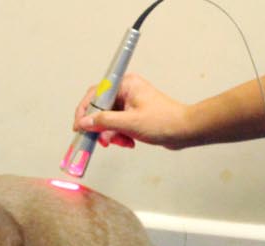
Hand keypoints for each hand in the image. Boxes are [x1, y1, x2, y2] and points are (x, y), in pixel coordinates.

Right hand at [71, 73, 199, 149]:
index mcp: (125, 84)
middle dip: (100, 127)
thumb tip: (85, 122)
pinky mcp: (134, 115)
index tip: (79, 126)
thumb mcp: (129, 123)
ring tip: (120, 142)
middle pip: (100, 109)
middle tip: (100, 140)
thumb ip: (104, 122)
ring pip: (108, 120)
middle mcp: (126, 91)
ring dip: (111, 134)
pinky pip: (118, 125)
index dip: (84, 111)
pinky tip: (128, 142)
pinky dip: (119, 136)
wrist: (185, 131)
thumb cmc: (165, 121)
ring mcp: (130, 103)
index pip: (95, 94)